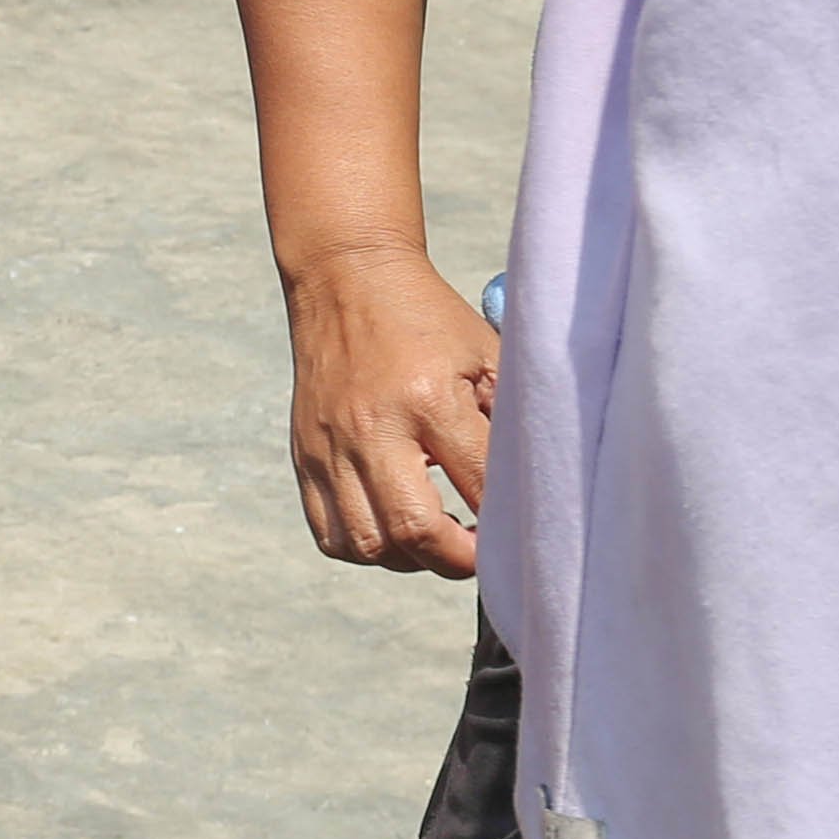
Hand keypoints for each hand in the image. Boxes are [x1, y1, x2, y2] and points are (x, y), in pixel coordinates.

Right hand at [282, 245, 496, 574]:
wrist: (346, 278)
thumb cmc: (428, 318)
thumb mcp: (484, 354)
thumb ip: (508, 419)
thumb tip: (534, 490)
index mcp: (429, 399)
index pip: (480, 488)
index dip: (509, 524)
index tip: (525, 532)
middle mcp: (374, 428)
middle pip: (416, 531)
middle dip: (459, 560)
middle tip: (481, 552)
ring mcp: (331, 445)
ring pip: (368, 544)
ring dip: (411, 558)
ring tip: (436, 538)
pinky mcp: (305, 454)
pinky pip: (330, 533)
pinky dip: (366, 547)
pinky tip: (392, 527)